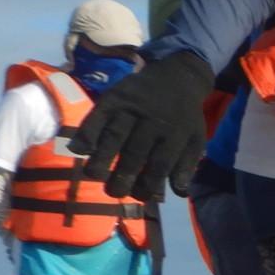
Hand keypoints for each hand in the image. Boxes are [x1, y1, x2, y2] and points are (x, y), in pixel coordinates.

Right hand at [73, 50, 213, 203]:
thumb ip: (187, 165)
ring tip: (94, 176)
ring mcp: (132, 107)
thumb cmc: (184, 116)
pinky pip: (97, 116)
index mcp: (176, 133)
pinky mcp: (114, 96)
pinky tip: (79, 150)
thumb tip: (180, 193)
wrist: (176, 76)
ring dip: (102, 158)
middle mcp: (154, 120)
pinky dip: (86, 133)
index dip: (148, 183)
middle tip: (114, 193)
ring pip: (114, 135)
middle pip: (135, 152)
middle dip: (123, 176)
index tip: (139, 197)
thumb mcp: (195, 139)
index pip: (161, 163)